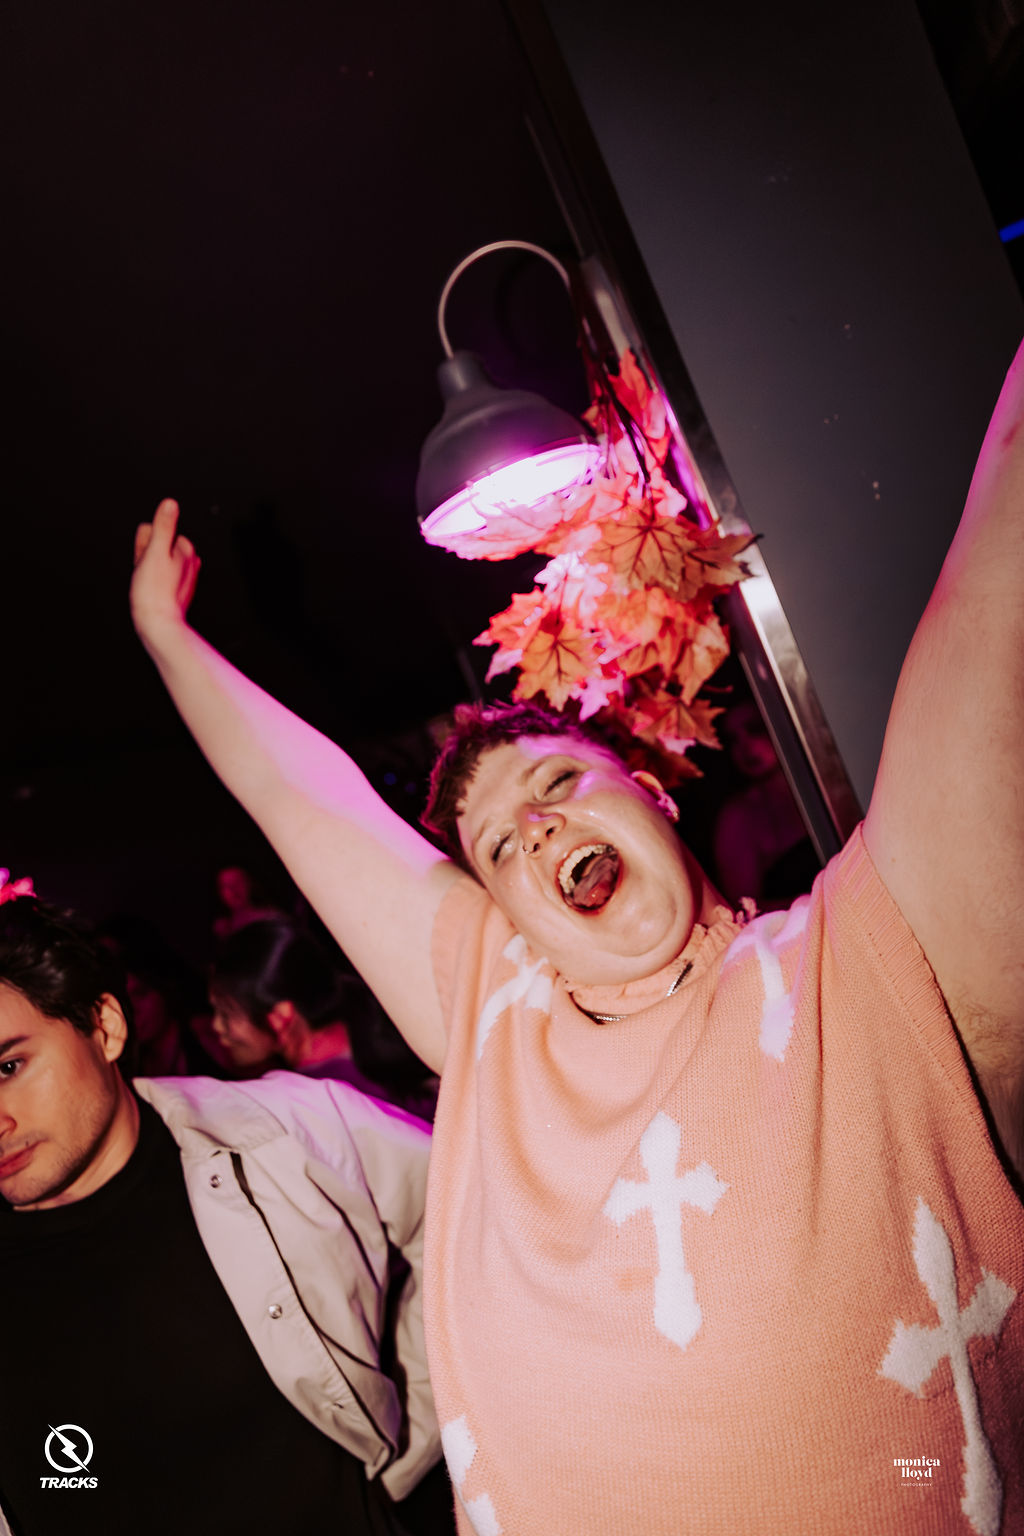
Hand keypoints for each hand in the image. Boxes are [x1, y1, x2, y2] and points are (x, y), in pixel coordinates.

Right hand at [130, 499, 200, 639]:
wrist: (159, 625)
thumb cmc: (155, 591)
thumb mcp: (156, 552)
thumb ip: (163, 527)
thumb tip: (170, 503)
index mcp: (186, 550)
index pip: (155, 532)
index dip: (144, 545)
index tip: (145, 562)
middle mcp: (189, 563)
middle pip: (157, 547)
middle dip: (146, 556)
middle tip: (146, 575)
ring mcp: (184, 578)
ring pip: (156, 564)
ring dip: (146, 570)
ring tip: (147, 585)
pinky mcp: (177, 592)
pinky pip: (158, 579)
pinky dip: (151, 583)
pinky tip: (149, 593)